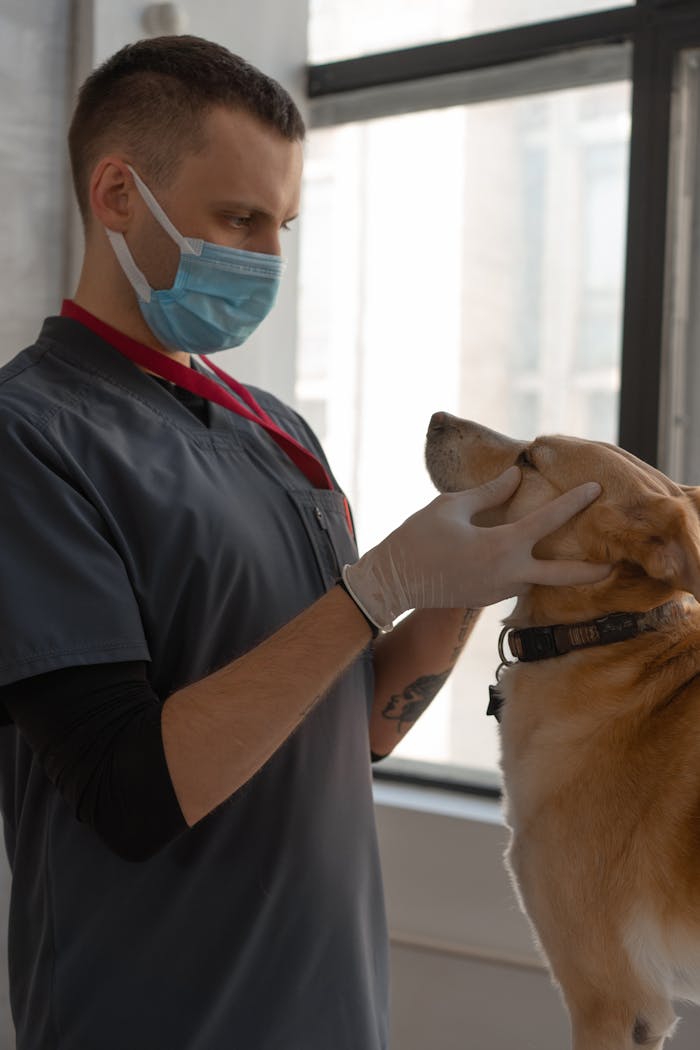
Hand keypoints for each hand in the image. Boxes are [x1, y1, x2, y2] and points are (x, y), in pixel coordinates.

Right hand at [343, 466, 609, 630]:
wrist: (393, 583)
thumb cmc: (417, 539)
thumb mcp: (451, 506)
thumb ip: (489, 493)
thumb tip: (516, 478)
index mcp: (501, 547)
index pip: (548, 521)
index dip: (574, 502)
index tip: (595, 488)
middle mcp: (508, 574)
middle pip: (562, 575)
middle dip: (589, 571)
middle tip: (613, 564)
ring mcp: (499, 590)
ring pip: (537, 578)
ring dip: (555, 569)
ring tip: (573, 553)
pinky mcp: (488, 598)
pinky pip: (517, 581)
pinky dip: (527, 570)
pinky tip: (528, 558)